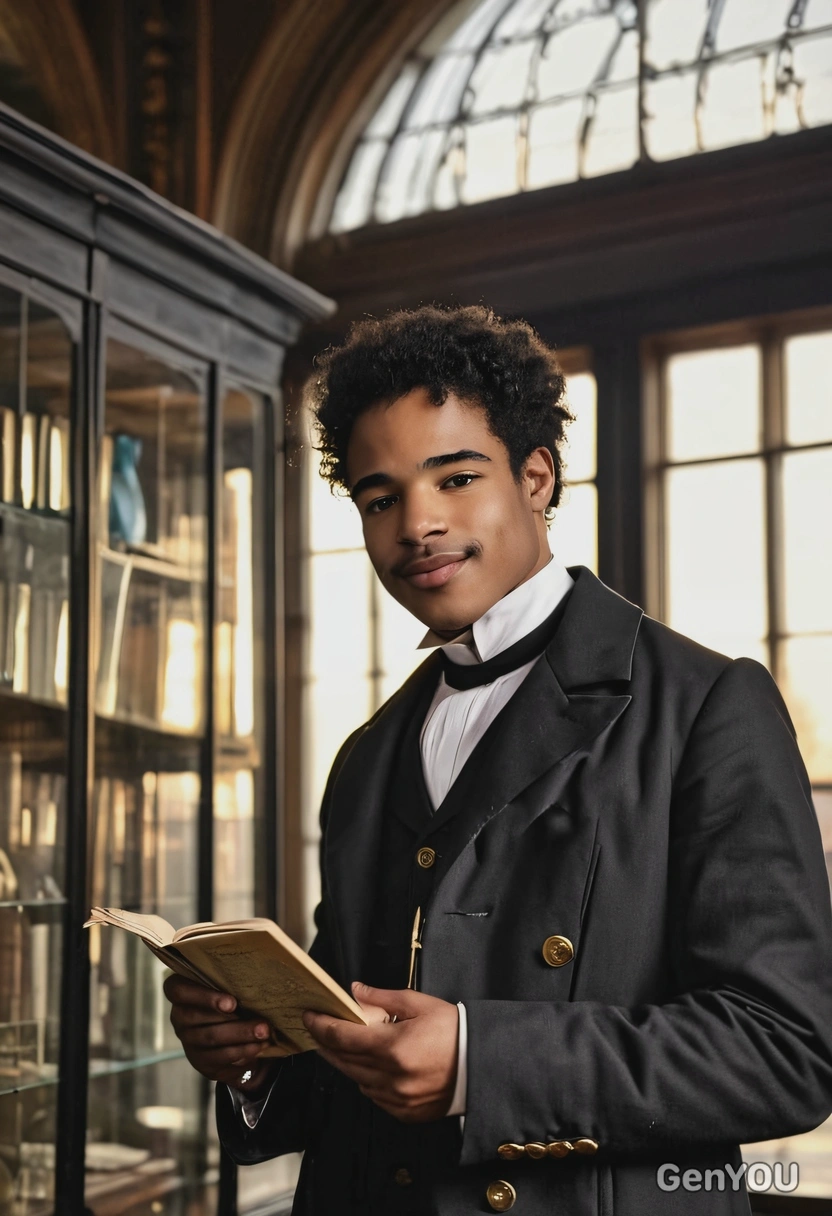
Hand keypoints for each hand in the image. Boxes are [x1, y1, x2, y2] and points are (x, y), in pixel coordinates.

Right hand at [163, 975, 285, 1093]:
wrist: (237, 1034)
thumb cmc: (234, 1000)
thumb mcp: (230, 987)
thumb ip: (233, 981)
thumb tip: (258, 976)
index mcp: (182, 991)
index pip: (176, 990)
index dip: (202, 996)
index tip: (232, 1002)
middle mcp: (180, 1016)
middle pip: (198, 1018)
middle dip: (233, 1021)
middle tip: (261, 1022)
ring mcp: (188, 1040)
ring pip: (211, 1037)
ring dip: (241, 1035)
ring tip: (264, 1032)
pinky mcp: (200, 1060)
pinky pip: (219, 1056)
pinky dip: (241, 1051)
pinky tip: (258, 1046)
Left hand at [303, 982, 458, 1122]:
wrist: (482, 1066)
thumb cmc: (455, 1032)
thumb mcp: (420, 1004)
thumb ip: (384, 997)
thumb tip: (357, 991)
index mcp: (393, 1047)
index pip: (343, 1037)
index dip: (321, 1026)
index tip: (309, 1016)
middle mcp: (391, 1077)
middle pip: (344, 1060)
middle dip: (326, 1043)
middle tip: (315, 1030)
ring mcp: (396, 1098)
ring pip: (356, 1080)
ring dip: (344, 1062)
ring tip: (338, 1047)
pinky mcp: (404, 1112)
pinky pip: (373, 1096)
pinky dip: (366, 1080)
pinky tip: (367, 1067)